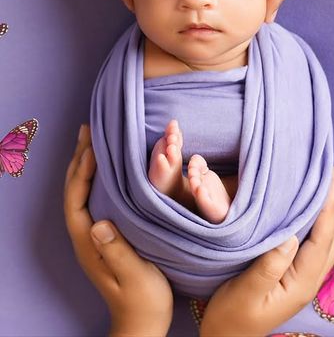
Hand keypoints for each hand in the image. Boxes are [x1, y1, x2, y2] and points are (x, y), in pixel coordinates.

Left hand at [64, 125, 172, 336]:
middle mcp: (88, 235)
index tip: (91, 148)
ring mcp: (96, 234)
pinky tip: (108, 166)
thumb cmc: (142, 300)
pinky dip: (97, 176)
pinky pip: (96, 196)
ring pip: (84, 192)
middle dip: (79, 159)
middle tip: (87, 130)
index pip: (76, 201)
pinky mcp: (107, 233)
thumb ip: (116, 252)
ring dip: (85, 164)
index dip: (81, 173)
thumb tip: (98, 224)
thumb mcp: (134, 277)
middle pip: (75, 191)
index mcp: (90, 243)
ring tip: (92, 139)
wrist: (143, 321)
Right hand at [200, 167, 333, 336]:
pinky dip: (318, 221)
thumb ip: (269, 266)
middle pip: (331, 236)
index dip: (328, 207)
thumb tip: (291, 236)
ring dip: (329, 211)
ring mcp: (303, 278)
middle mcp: (309, 279)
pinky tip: (310, 209)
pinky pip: (314, 242)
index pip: (322, 238)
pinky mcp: (294, 274)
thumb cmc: (232, 316)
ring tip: (327, 184)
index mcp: (301, 282)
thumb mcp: (246, 292)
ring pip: (325, 239)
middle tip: (332, 172)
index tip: (330, 179)